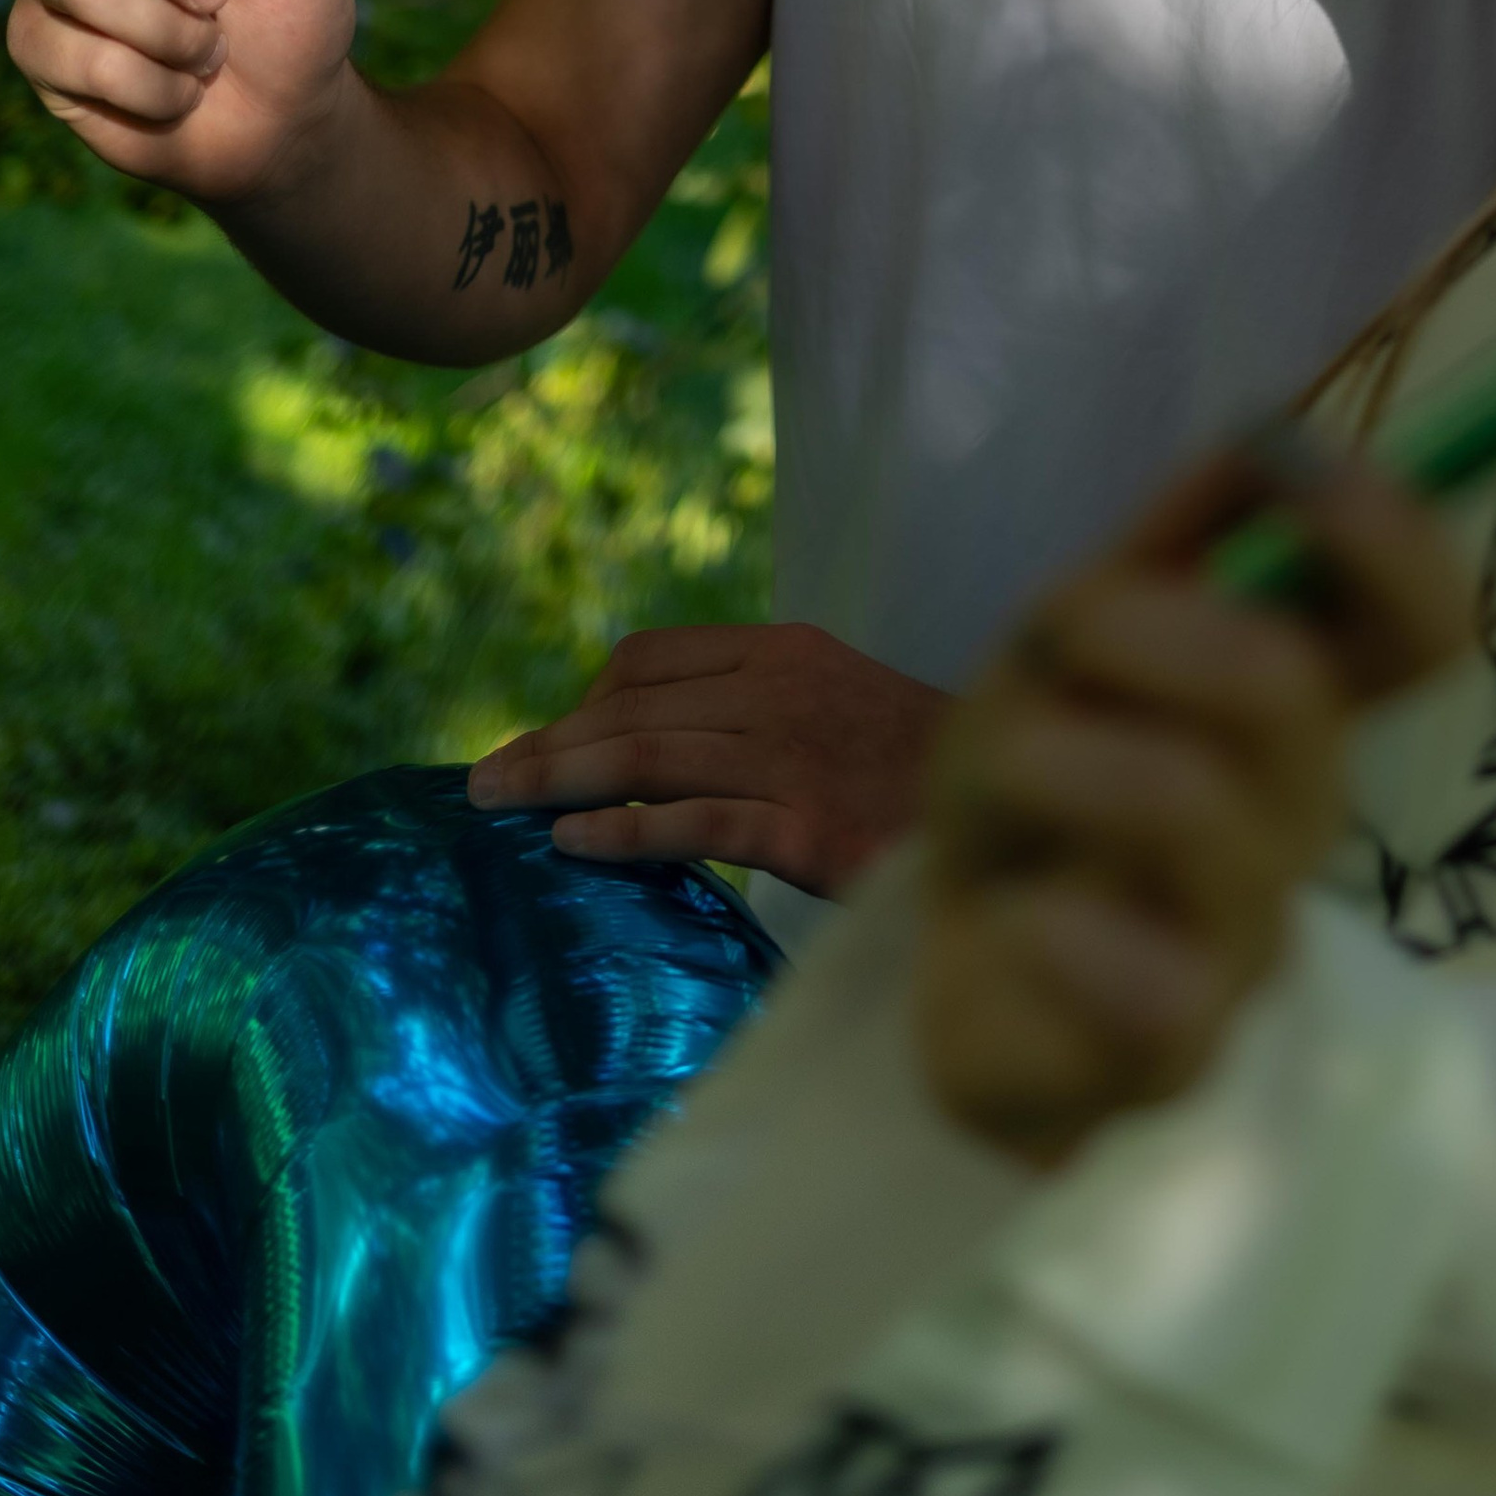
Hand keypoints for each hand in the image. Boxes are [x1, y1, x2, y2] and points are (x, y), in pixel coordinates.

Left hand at [466, 623, 945, 895]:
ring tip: (498, 806)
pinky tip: (571, 844)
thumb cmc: (920, 771)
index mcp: (784, 650)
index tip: (540, 743)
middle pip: (632, 707)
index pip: (650, 658)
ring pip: (648, 756)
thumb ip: (759, 708)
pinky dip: (624, 830)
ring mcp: (793, 756)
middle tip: (479, 782)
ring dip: (557, 780)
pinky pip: (695, 822)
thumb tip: (662, 741)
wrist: (1016, 809)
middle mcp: (780, 689)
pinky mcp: (808, 826)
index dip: (582, 701)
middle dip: (547, 743)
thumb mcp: (839, 705)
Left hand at [914, 447, 1473, 1168]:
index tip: (1296, 470)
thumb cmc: (1045, 794)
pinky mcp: (1172, 1065)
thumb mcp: (1079, 642)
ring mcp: (1248, 950)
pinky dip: (1053, 923)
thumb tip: (1270, 422)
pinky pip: (1150, 988)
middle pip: (1287, 692)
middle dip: (1143, 629)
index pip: (1423, 625)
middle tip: (1057, 636)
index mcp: (1294, 711)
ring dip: (1059, 760)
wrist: (964, 984)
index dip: (1386, 540)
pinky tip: (1015, 918)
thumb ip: (1174, 540)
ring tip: (995, 780)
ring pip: (1195, 811)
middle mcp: (1299, 823)